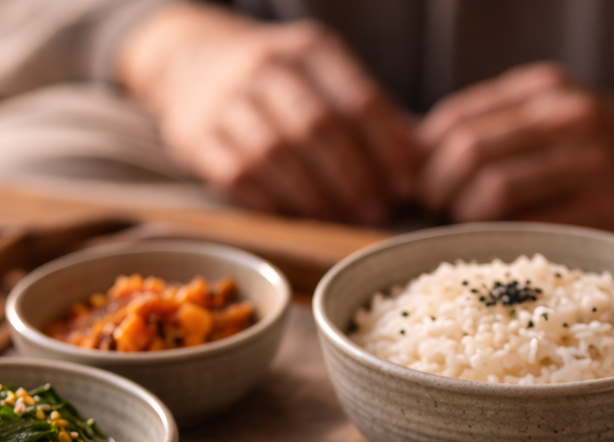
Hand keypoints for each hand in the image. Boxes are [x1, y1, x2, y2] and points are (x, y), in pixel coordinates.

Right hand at [120, 4, 415, 224]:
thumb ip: (371, 112)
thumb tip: (423, 158)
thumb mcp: (324, 73)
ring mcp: (227, 101)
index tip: (406, 185)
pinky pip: (240, 176)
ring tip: (342, 220)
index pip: (358, 99)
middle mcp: (267, 67)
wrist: (190, 59)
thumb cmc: (277, 79)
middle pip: (319, 129)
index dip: (387, 148)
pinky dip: (274, 202)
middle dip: (355, 177)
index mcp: (309, 49)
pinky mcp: (198, 137)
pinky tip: (298, 217)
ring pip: (278, 156)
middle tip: (377, 212)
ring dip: (316, 196)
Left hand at [416, 62, 613, 242]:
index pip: (455, 119)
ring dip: (461, 216)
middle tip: (432, 211)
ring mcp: (590, 163)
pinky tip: (496, 245)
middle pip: (466, 152)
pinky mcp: (607, 210)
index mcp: (546, 88)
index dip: (420, 157)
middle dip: (433, 189)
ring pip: (491, 189)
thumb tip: (407, 154)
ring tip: (463, 226)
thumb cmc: (607, 150)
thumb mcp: (554, 116)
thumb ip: (491, 128)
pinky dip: (498, 239)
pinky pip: (528, 227)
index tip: (413, 182)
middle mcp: (568, 115)